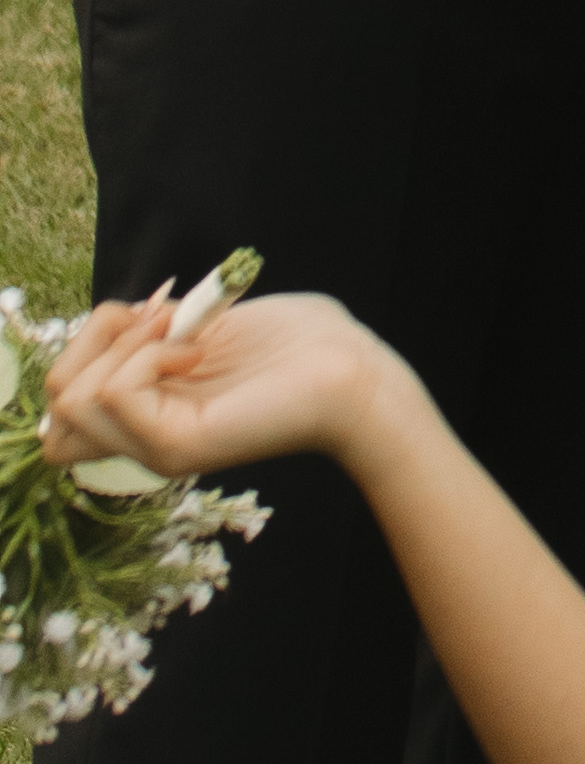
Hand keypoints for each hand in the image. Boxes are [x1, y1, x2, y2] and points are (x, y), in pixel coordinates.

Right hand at [42, 275, 398, 486]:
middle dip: (95, 339)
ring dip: (123, 344)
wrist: (353, 374)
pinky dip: (148, 354)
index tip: (153, 314)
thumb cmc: (298, 345)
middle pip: (53, 401)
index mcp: (148, 413)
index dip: (92, 341)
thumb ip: (154, 335)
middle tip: (163, 324)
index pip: (61, 403)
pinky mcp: (174, 447)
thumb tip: (122, 319)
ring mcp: (153, 448)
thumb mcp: (209, 329)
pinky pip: (114, 392)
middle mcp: (141, 439)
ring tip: (183, 338)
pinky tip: (197, 352)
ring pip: (71, 396)